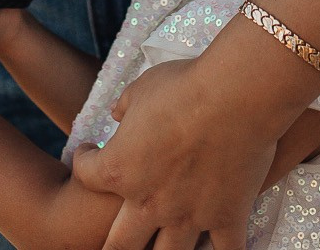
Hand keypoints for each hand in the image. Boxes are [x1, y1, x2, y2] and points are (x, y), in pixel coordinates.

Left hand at [71, 58, 278, 249]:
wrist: (236, 95)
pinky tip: (217, 249)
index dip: (83, 161)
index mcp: (121, 169)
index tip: (87, 152)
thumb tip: (118, 113)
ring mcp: (189, 216)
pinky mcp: (227, 216)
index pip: (86, 174)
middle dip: (112, 246)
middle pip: (119, 245)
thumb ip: (126, 106)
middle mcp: (149, 202)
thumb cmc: (185, 85)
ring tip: (160, 247)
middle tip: (112, 242)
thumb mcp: (143, 87)